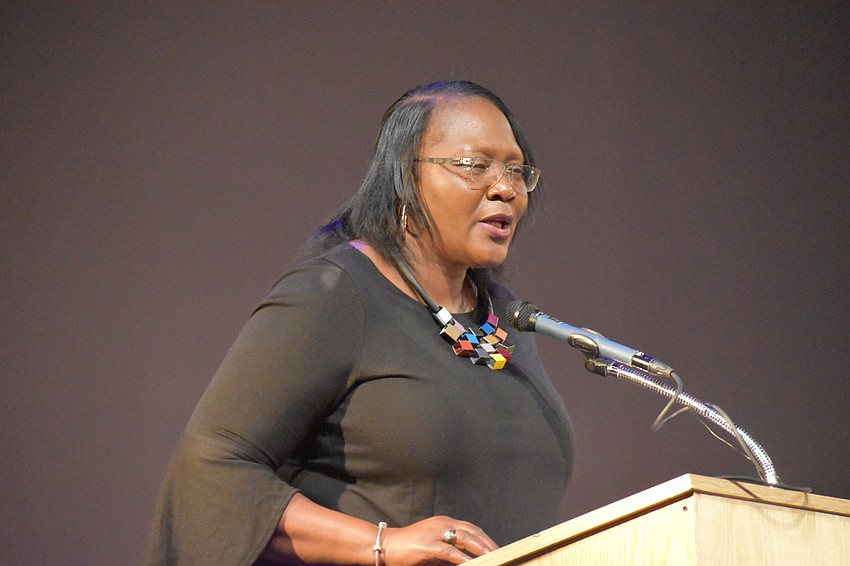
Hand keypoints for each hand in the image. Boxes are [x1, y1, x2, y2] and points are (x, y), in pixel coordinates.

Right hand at [381, 516, 497, 565]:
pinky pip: (449, 551)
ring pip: (464, 538)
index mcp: (445, 522)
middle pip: (472, 532)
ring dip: (481, 550)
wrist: (387, 546)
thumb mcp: (435, 549)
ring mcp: (435, 532)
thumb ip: (452, 553)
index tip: (500, 550)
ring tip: (494, 559)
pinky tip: (471, 564)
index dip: (487, 539)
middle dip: (489, 545)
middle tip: (503, 556)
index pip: (472, 529)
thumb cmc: (410, 550)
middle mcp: (443, 523)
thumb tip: (469, 561)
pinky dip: (462, 558)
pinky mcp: (427, 544)